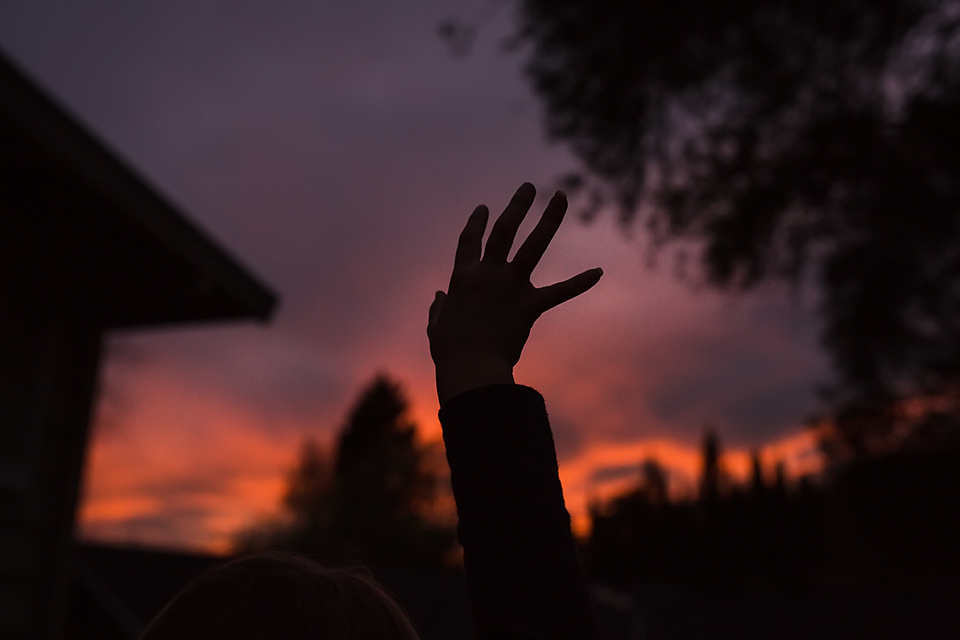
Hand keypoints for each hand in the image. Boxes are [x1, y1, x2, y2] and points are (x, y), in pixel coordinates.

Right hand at [428, 182, 602, 404]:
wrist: (470, 369)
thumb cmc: (450, 352)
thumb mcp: (437, 326)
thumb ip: (438, 309)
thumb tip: (438, 297)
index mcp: (463, 277)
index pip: (469, 241)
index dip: (476, 223)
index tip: (484, 208)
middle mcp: (487, 274)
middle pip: (504, 231)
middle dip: (517, 206)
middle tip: (529, 187)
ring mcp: (510, 287)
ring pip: (533, 246)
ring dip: (548, 220)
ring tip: (560, 196)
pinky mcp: (530, 305)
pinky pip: (559, 292)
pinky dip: (580, 283)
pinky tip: (599, 272)